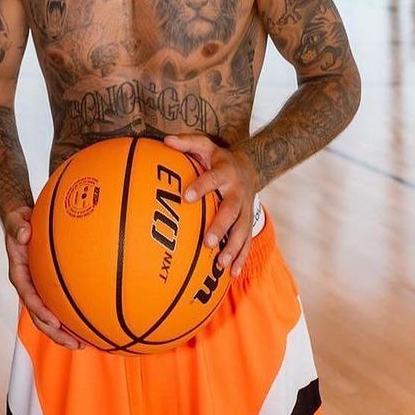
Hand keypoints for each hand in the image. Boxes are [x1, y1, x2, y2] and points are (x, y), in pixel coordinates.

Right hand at [3, 207, 83, 350]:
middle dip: (56, 333)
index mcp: (19, 274)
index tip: (54, 323)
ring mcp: (39, 289)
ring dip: (64, 332)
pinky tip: (89, 323)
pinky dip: (72, 316)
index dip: (40, 312)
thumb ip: (17, 227)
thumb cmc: (21, 222)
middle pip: (40, 316)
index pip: (29, 297)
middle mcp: (29, 286)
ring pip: (50, 316)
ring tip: (84, 344)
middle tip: (75, 344)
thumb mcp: (16, 220)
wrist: (23, 222)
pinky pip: (59, 304)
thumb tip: (25, 233)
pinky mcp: (49, 287)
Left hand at [163, 134, 258, 277]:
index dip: (201, 186)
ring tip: (221, 264)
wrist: (250, 167)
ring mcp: (246, 209)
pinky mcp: (248, 222)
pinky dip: (240, 257)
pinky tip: (231, 274)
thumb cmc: (218, 159)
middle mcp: (238, 192)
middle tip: (207, 241)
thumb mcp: (205, 145)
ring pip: (241, 230)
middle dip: (221, 226)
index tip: (186, 196)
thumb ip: (186, 142)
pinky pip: (246, 241)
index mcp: (225, 172)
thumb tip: (164, 140)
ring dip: (233, 247)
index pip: (212, 178)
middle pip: (231, 210)